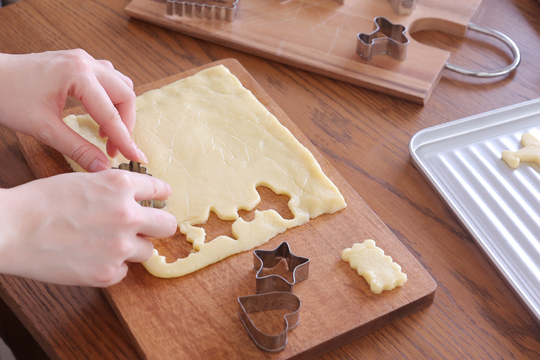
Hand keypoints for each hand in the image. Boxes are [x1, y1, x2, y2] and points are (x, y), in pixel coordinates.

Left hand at [0, 49, 145, 171]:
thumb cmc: (6, 96)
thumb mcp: (43, 128)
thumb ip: (77, 148)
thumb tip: (102, 168)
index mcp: (78, 75)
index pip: (112, 114)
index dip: (125, 140)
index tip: (137, 158)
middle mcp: (85, 63)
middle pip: (125, 94)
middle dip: (125, 124)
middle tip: (114, 149)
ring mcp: (82, 59)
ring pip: (120, 84)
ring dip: (119, 109)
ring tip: (106, 133)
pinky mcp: (77, 62)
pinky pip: (107, 78)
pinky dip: (110, 97)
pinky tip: (98, 113)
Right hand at [0, 170, 176, 286]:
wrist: (10, 229)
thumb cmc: (40, 202)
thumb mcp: (83, 180)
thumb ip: (115, 189)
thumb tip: (137, 198)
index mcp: (121, 186)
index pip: (160, 190)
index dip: (160, 196)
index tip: (160, 201)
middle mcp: (128, 215)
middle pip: (168, 225)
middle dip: (158, 225)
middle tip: (145, 228)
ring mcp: (120, 247)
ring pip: (146, 251)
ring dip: (131, 248)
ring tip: (103, 243)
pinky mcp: (107, 273)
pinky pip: (123, 271)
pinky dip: (110, 266)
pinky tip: (89, 258)